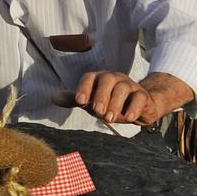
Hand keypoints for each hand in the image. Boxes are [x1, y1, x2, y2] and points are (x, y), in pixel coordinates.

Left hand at [54, 70, 192, 126]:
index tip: (80, 101)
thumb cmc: (109, 103)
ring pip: (123, 87)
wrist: (138, 107)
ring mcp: (130, 85)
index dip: (84, 87)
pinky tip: (128, 118)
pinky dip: (134, 108)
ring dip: (115, 103)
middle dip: (101, 95)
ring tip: (109, 118)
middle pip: (107, 79)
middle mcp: (114, 78)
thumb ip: (74, 99)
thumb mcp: (91, 102)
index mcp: (99, 78)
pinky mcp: (143, 96)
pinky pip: (140, 98)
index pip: (89, 77)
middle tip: (97, 112)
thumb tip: (53, 97)